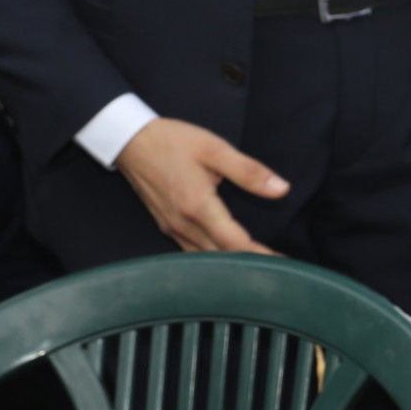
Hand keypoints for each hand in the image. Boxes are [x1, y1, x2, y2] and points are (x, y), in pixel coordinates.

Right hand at [114, 117, 288, 252]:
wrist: (128, 140)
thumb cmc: (171, 141)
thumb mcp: (214, 148)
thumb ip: (249, 172)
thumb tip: (281, 189)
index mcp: (198, 206)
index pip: (235, 242)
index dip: (260, 255)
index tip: (282, 263)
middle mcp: (183, 223)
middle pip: (221, 256)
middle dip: (250, 264)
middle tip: (277, 268)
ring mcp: (171, 227)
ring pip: (204, 258)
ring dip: (230, 264)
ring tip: (257, 266)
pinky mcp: (166, 226)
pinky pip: (190, 251)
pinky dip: (211, 259)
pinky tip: (226, 257)